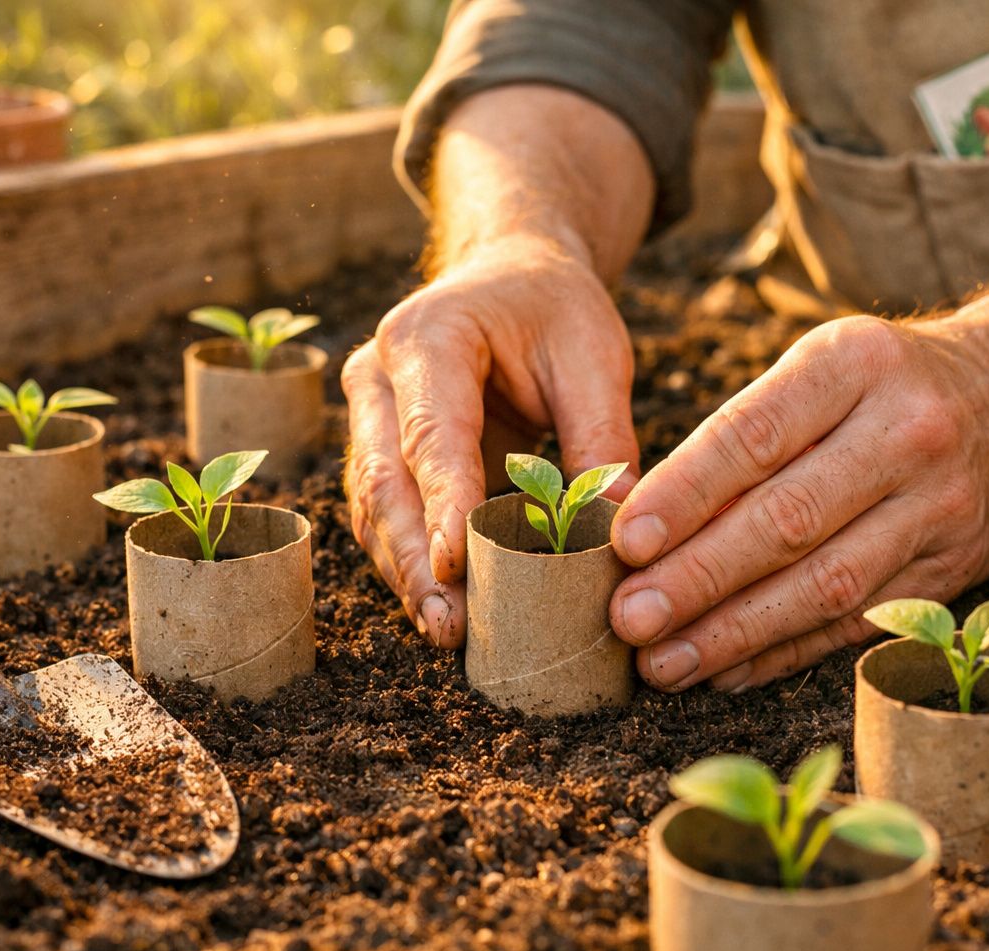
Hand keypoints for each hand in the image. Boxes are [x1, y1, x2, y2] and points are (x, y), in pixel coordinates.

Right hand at [343, 236, 640, 646]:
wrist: (510, 279)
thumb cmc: (554, 309)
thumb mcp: (595, 354)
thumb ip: (602, 437)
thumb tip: (620, 528)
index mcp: (428, 337)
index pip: (432, 433)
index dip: (443, 505)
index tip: (455, 569)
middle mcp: (378, 377)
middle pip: (385, 483)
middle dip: (414, 562)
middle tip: (449, 626)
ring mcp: (369, 418)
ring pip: (376, 511)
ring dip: (408, 576)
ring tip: (448, 633)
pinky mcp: (380, 455)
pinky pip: (389, 518)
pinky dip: (415, 566)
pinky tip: (447, 610)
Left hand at [607, 314, 988, 691]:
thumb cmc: (874, 385)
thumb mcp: (816, 369)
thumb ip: (739, 438)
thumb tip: (645, 531)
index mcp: (852, 364)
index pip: (753, 436)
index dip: (685, 496)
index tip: (626, 543)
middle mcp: (906, 431)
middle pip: (788, 520)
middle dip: (697, 579)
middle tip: (628, 620)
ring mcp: (940, 505)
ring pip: (825, 584)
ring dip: (735, 632)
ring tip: (663, 663)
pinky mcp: (957, 568)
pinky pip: (858, 621)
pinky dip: (785, 652)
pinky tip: (726, 672)